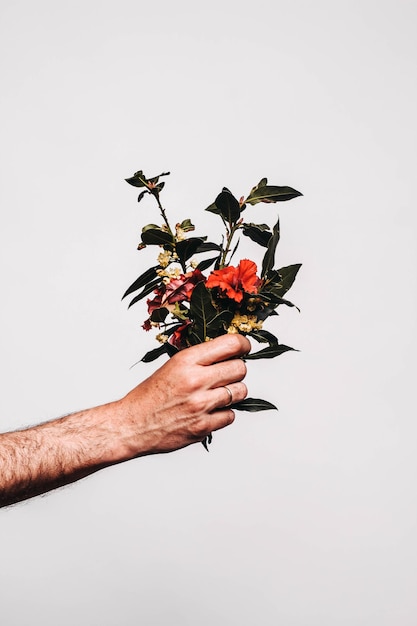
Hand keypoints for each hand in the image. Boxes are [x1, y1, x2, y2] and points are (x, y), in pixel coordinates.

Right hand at [114, 333, 249, 457]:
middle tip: (227, 374)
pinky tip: (209, 411)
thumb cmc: (150, 395)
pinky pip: (231, 416)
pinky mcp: (203, 427)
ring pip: (240, 392)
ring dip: (233, 392)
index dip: (243, 345)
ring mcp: (201, 405)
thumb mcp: (172, 366)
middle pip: (240, 368)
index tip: (244, 348)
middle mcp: (196, 380)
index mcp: (186, 360)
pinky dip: (223, 414)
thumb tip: (230, 351)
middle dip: (237, 370)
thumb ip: (200, 358)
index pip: (231, 344)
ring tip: (217, 394)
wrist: (132, 425)